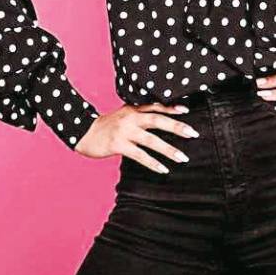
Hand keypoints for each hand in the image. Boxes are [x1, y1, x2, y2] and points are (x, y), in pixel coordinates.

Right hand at [73, 102, 199, 173]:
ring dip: (168, 149)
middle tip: (193, 133)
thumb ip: (139, 114)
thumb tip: (161, 118)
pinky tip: (163, 169)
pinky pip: (139, 155)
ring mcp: (124, 131)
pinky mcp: (118, 145)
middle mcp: (130, 118)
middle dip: (176, 126)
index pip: (155, 106)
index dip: (171, 107)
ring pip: (151, 140)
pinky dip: (152, 162)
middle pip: (157, 120)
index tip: (187, 110)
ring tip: (182, 158)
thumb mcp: (123, 114)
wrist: (82, 132)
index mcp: (132, 109)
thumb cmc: (107, 125)